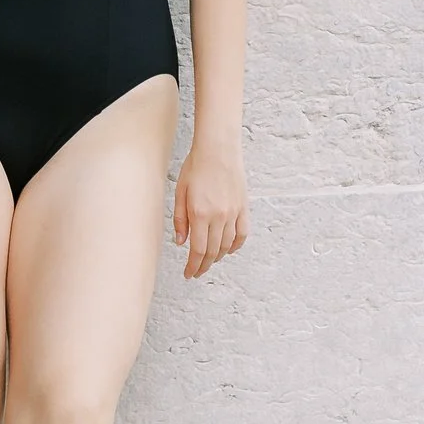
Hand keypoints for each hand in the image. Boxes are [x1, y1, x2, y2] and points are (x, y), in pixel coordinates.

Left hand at [173, 134, 248, 279]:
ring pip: (227, 245)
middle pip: (213, 252)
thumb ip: (180, 219)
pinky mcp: (243, 208)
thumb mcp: (180, 191)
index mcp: (200, 214)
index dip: (193, 266)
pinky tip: (228, 249)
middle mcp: (219, 216)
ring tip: (209, 260)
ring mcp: (233, 213)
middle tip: (196, 272)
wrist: (218, 149)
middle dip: (203, 265)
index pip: (198, 250)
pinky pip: (242, 234)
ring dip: (217, 257)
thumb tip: (181, 242)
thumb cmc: (196, 166)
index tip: (189, 274)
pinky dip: (235, 246)